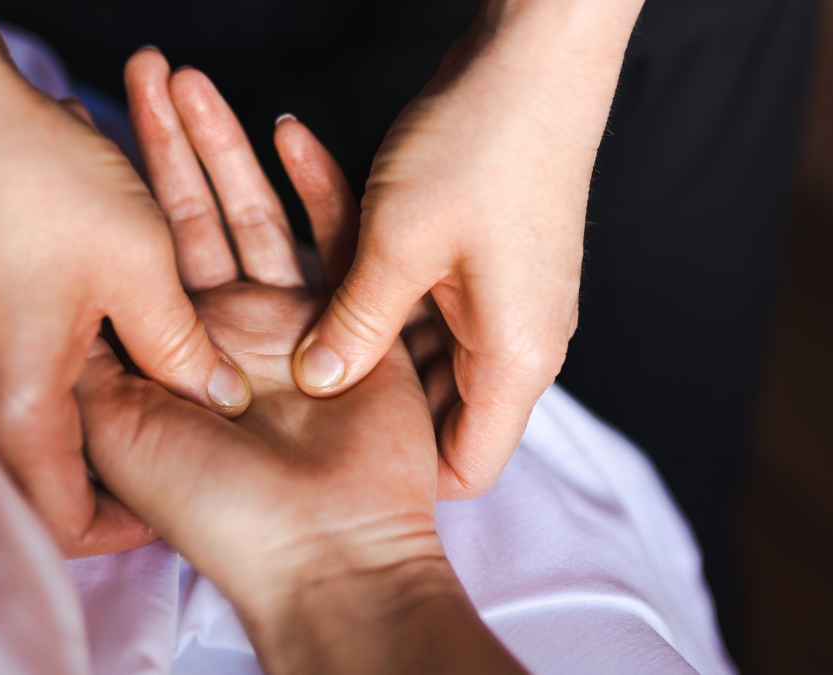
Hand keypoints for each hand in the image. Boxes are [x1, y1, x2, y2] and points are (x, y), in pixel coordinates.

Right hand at [0, 0, 252, 556]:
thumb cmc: (34, 184)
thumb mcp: (140, 267)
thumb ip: (184, 347)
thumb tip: (219, 397)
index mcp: (15, 406)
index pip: (66, 519)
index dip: (128, 524)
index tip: (185, 490)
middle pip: (59, 468)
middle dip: (126, 456)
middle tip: (188, 433)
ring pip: (52, 409)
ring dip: (112, 396)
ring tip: (168, 371)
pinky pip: (31, 362)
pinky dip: (84, 355)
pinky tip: (123, 318)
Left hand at [77, 52, 525, 674]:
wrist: (323, 548)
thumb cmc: (216, 503)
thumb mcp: (116, 429)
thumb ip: (90, 356)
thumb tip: (62, 295)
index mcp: (170, 357)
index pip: (139, 254)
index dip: (118, 191)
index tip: (91, 124)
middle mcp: (228, 335)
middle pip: (195, 221)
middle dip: (171, 147)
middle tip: (148, 72)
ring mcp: (292, 321)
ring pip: (254, 216)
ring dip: (228, 150)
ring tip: (195, 84)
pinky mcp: (351, 318)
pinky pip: (330, 237)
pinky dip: (315, 185)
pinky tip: (288, 132)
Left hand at [290, 0, 642, 498]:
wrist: (536, 57)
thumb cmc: (481, 146)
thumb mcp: (397, 245)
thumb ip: (354, 326)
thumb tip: (316, 384)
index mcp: (514, 360)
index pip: (466, 468)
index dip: (403, 477)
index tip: (329, 462)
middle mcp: (520, 343)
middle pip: (442, 414)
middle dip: (374, 409)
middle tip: (296, 401)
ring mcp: (509, 304)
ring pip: (424, 358)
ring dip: (368, 343)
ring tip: (298, 329)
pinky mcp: (491, 267)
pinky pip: (428, 308)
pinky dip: (383, 299)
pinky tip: (328, 272)